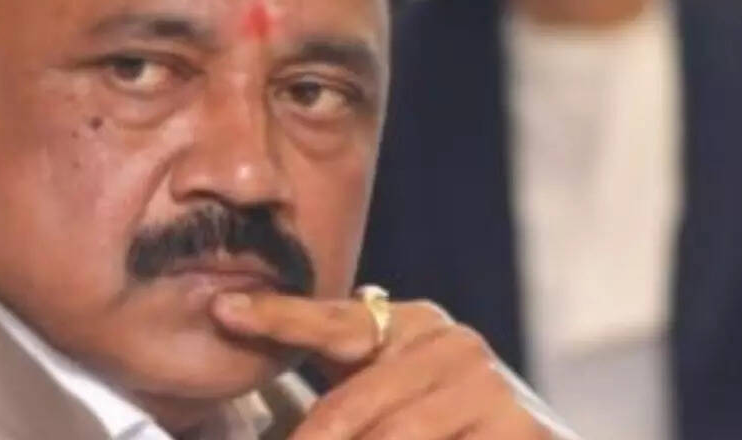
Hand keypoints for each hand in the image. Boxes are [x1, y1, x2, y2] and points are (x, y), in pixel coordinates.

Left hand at [212, 293, 561, 438]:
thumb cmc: (449, 429)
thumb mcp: (386, 395)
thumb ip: (341, 381)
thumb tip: (247, 347)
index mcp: (411, 323)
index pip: (331, 322)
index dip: (276, 318)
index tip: (222, 312)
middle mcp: (449, 341)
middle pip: (347, 406)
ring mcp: (486, 383)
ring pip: (387, 436)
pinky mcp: (519, 426)